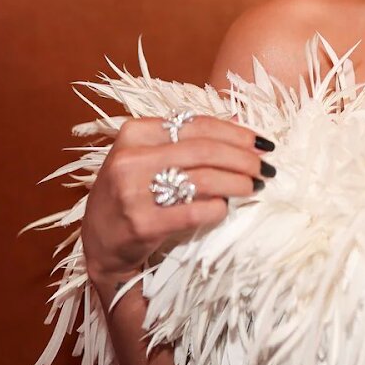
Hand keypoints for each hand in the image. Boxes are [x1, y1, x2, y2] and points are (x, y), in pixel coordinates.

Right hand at [80, 112, 276, 287]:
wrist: (99, 243)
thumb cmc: (130, 193)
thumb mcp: (147, 156)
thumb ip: (187, 138)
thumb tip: (239, 121)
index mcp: (134, 134)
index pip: (196, 124)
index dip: (235, 133)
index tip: (260, 143)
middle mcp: (131, 159)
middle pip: (204, 150)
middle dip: (243, 158)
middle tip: (265, 167)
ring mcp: (134, 192)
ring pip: (204, 180)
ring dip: (238, 182)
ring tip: (255, 186)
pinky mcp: (143, 224)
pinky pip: (195, 211)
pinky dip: (217, 208)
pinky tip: (226, 208)